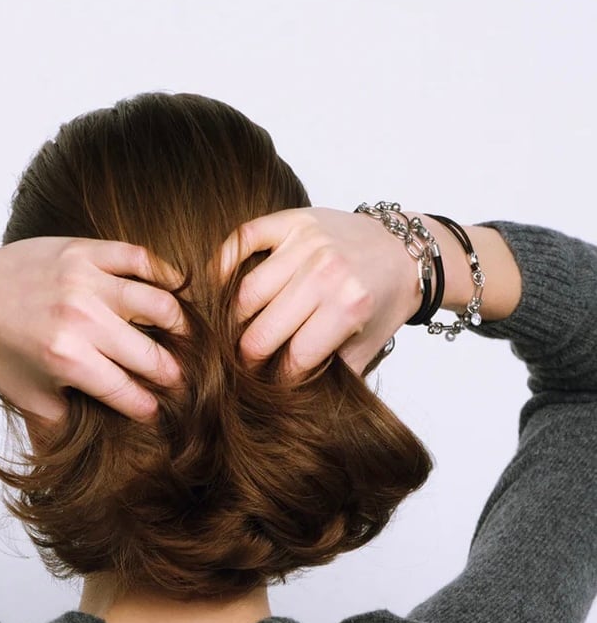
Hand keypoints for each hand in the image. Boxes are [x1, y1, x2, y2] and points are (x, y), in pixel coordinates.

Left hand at [0, 237, 186, 430]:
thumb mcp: (29, 397)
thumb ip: (67, 422)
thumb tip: (104, 442)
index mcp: (67, 361)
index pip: (128, 392)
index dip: (148, 407)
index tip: (159, 412)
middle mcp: (82, 321)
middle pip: (151, 355)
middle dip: (171, 376)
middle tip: (180, 381)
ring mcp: (86, 282)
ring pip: (158, 304)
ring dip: (180, 327)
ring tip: (185, 338)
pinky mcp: (85, 251)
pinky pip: (140, 258)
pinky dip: (165, 274)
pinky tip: (175, 290)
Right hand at [217, 206, 420, 378]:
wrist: (404, 249)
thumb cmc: (382, 300)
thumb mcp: (369, 344)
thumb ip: (336, 373)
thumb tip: (296, 403)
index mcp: (350, 307)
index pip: (294, 358)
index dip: (278, 379)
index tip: (271, 385)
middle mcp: (327, 273)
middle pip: (263, 330)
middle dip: (250, 359)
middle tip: (247, 366)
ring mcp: (307, 243)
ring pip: (246, 292)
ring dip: (234, 320)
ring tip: (236, 333)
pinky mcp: (292, 220)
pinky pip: (243, 238)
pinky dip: (223, 262)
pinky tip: (219, 285)